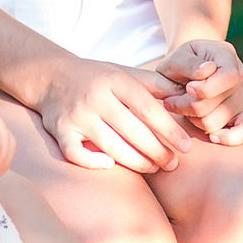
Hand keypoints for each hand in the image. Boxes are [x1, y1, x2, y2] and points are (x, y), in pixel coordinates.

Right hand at [34, 56, 191, 172]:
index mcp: (117, 82)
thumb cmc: (99, 78)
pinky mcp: (60, 130)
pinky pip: (75, 153)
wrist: (52, 76)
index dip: (169, 130)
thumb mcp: (127, 73)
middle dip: (157, 151)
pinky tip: (110, 165)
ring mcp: (77, 115)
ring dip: (135, 162)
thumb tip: (190, 96)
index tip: (186, 147)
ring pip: (109, 146)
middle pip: (132, 131)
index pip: (148, 109)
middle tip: (173, 164)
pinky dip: (92, 162)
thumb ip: (158, 85)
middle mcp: (96, 98)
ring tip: (153, 168)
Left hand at [152, 40, 242, 144]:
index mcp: (227, 56)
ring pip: (214, 123)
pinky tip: (213, 136)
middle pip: (214, 106)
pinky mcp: (242, 115)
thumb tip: (207, 71)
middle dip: (186, 107)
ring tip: (185, 108)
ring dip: (192, 120)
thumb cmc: (180, 63)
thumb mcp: (176, 57)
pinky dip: (229, 137)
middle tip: (172, 101)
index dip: (205, 89)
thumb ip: (188, 63)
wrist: (187, 70)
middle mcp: (240, 77)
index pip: (228, 77)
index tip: (187, 88)